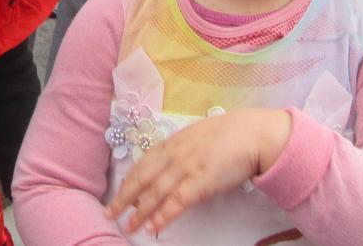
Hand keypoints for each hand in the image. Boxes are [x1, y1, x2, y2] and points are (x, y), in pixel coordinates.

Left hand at [105, 108, 291, 233]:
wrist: (253, 134)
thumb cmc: (228, 135)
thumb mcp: (196, 136)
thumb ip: (180, 150)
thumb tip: (169, 166)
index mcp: (171, 142)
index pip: (142, 164)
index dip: (128, 181)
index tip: (118, 194)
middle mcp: (173, 154)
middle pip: (141, 179)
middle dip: (123, 198)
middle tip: (109, 214)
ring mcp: (185, 168)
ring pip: (155, 193)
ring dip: (139, 212)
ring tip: (128, 226)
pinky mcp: (200, 182)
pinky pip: (177, 202)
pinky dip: (163, 215)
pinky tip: (154, 227)